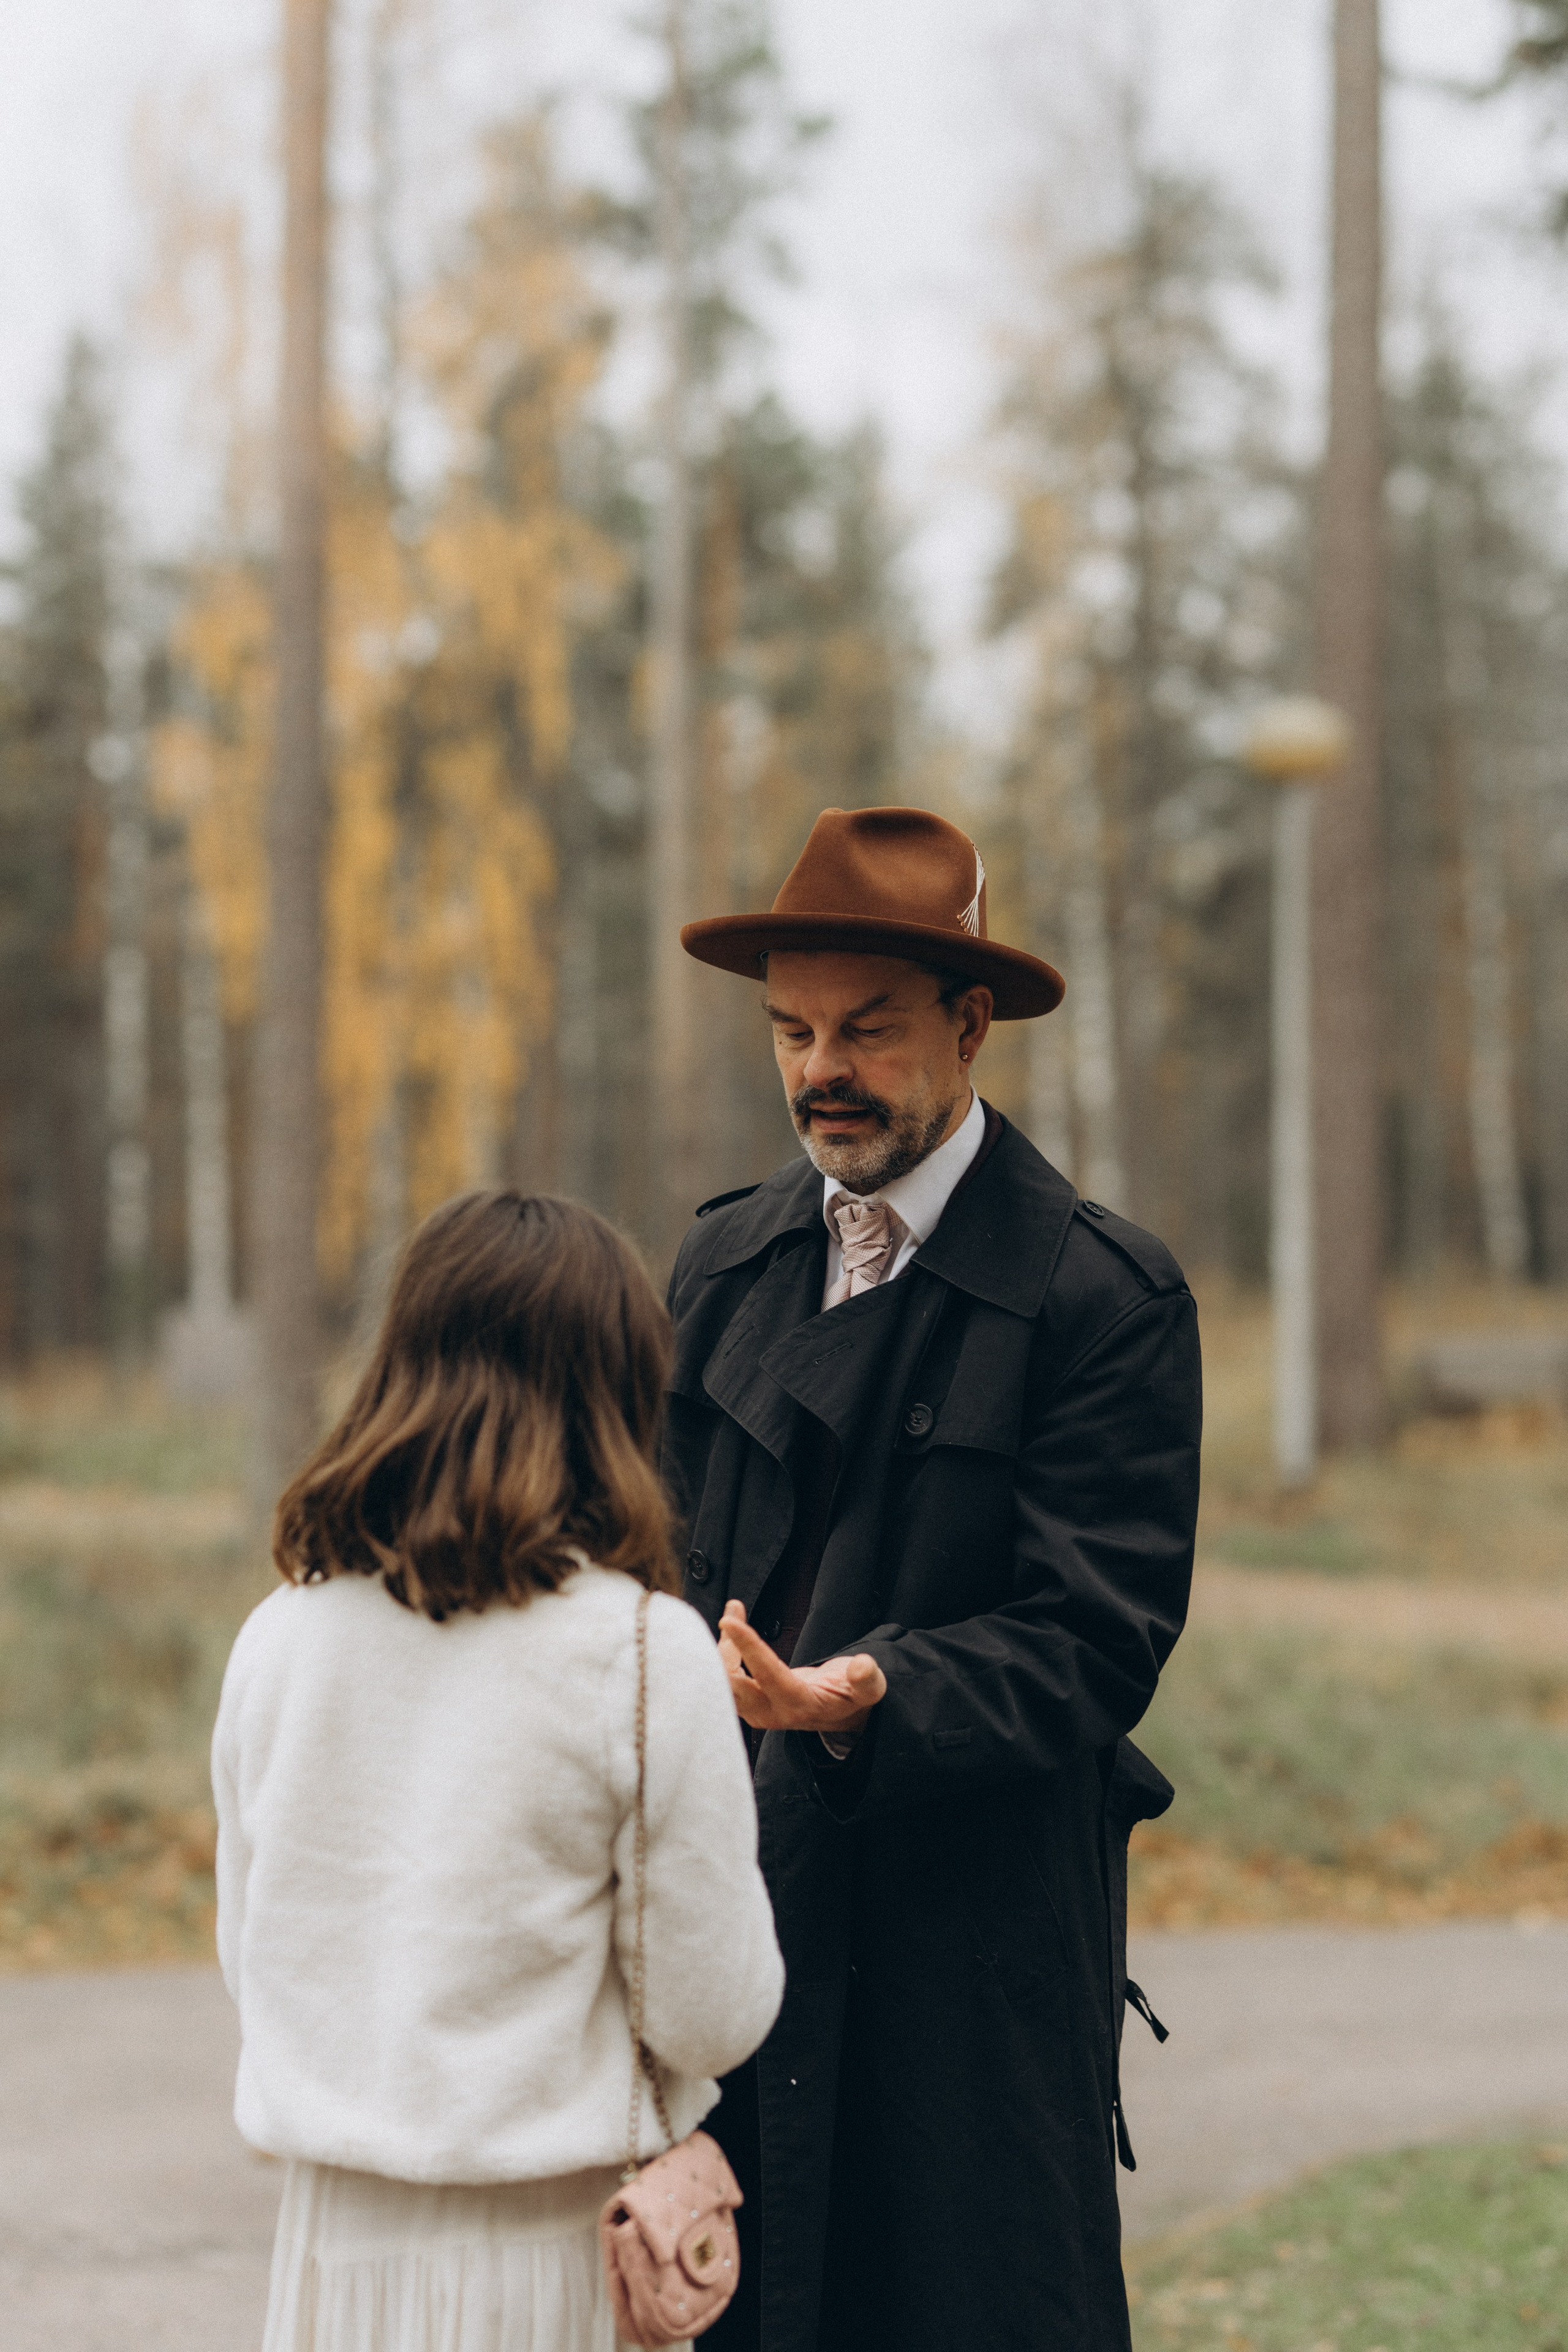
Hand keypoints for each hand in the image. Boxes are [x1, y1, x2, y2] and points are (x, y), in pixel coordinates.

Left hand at [718, 1600, 887, 1735]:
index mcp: (800, 1706)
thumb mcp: (869, 1689)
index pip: (766, 1675)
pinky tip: (732, 1629)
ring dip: (724, 1648)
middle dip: (725, 1650)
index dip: (747, 1647)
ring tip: (734, 1612)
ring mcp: (758, 1711)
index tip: (729, 1621)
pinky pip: (727, 1679)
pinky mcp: (750, 1704)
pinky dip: (726, 1652)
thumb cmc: (853, 1695)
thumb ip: (868, 1679)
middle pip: (733, 1685)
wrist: (842, 1715)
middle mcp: (772, 1713)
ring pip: (725, 1682)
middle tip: (730, 1615)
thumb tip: (863, 1665)